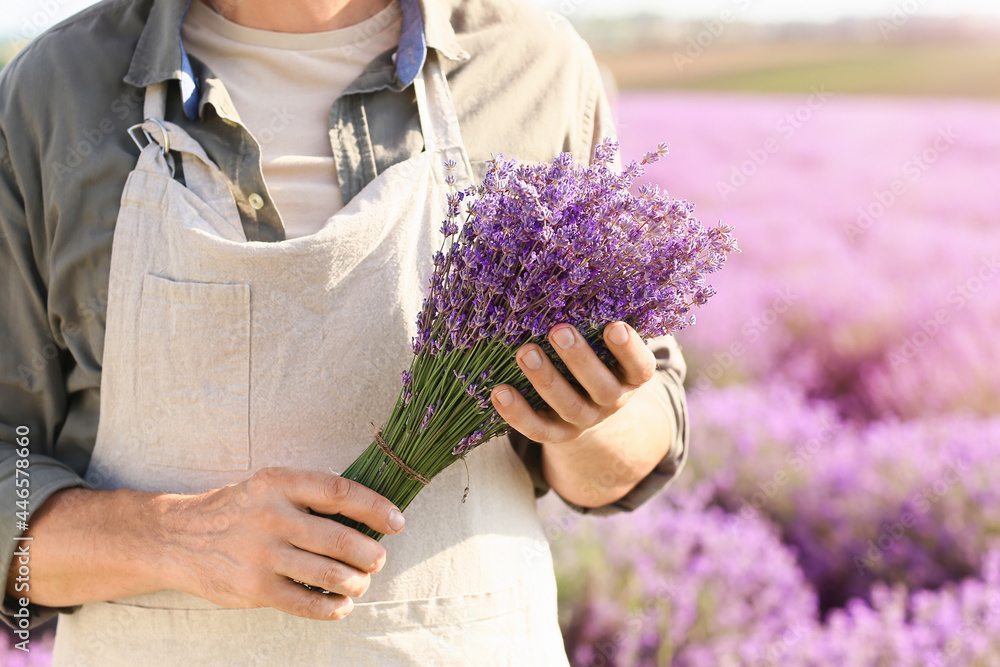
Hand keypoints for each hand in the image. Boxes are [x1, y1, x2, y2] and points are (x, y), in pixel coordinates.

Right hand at [156, 467, 404, 619]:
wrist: (178, 538)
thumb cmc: (238, 510)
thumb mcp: (269, 487)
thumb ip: (309, 495)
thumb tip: (368, 515)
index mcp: (280, 484)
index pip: (340, 492)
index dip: (376, 507)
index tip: (397, 521)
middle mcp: (272, 517)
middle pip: (341, 539)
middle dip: (371, 554)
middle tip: (377, 559)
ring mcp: (262, 555)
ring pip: (330, 575)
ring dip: (356, 583)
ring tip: (360, 582)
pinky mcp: (254, 588)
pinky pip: (306, 603)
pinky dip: (332, 608)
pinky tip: (341, 605)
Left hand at [489, 321, 670, 507]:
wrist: (590, 404)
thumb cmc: (597, 353)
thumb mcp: (605, 339)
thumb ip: (600, 315)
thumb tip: (578, 268)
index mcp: (631, 376)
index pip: (640, 366)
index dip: (629, 349)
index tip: (615, 325)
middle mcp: (611, 400)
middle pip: (601, 387)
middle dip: (579, 359)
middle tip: (559, 330)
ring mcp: (584, 420)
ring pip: (568, 406)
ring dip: (546, 379)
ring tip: (525, 352)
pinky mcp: (557, 434)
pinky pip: (538, 429)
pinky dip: (517, 413)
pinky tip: (499, 391)